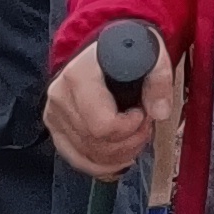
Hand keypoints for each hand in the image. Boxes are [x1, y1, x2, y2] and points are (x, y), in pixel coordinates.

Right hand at [44, 37, 175, 180]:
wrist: (104, 47)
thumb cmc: (127, 50)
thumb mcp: (151, 55)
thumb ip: (159, 81)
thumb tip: (159, 112)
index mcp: (78, 75)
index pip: (102, 125)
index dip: (129, 128)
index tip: (142, 113)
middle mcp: (60, 96)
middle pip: (96, 143)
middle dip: (129, 143)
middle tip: (145, 127)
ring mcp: (54, 113)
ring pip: (88, 155)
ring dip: (119, 155)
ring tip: (135, 138)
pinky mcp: (54, 125)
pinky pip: (75, 158)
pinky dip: (100, 165)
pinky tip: (119, 161)